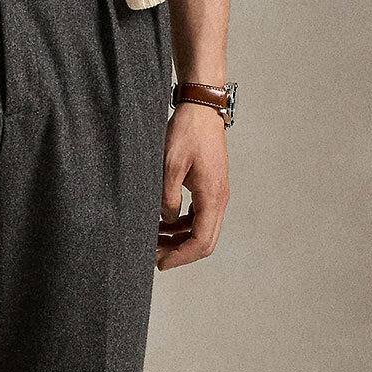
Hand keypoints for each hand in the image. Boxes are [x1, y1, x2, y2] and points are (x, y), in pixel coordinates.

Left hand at [155, 102, 228, 269]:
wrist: (201, 108)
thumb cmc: (186, 132)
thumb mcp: (169, 165)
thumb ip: (167, 197)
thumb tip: (165, 221)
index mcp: (212, 197)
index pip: (201, 241)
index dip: (180, 257)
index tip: (160, 263)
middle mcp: (219, 199)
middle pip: (204, 241)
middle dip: (179, 252)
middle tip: (153, 255)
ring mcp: (216, 193)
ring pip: (201, 229)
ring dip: (179, 239)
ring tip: (153, 239)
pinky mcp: (210, 187)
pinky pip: (198, 215)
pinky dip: (181, 224)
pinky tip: (162, 222)